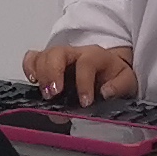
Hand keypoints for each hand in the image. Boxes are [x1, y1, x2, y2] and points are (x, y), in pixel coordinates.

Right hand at [21, 41, 135, 108]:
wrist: (109, 67)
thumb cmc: (115, 75)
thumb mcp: (127, 81)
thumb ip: (120, 86)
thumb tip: (106, 92)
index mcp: (96, 55)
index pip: (86, 63)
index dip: (84, 83)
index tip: (84, 103)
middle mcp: (75, 52)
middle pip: (58, 53)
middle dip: (53, 73)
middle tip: (54, 95)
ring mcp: (60, 56)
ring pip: (43, 55)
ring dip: (41, 74)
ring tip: (46, 94)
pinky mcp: (48, 62)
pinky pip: (33, 58)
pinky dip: (29, 68)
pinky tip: (34, 81)